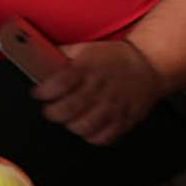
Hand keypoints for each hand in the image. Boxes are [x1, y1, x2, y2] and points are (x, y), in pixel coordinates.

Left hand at [32, 40, 166, 144]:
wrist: (147, 64)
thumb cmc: (113, 57)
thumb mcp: (86, 48)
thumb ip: (63, 54)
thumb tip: (38, 56)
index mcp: (88, 69)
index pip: (61, 82)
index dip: (45, 91)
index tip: (38, 94)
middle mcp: (100, 89)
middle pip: (70, 108)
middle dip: (53, 113)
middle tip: (49, 111)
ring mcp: (113, 106)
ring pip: (86, 126)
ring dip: (71, 126)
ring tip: (68, 120)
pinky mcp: (125, 120)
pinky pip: (105, 137)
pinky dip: (91, 137)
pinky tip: (87, 129)